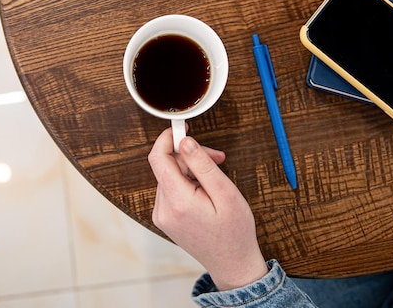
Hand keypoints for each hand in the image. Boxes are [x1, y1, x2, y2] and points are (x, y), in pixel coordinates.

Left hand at [148, 128, 267, 290]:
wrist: (232, 264)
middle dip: (190, 156)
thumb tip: (185, 142)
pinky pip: (171, 189)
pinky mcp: (166, 218)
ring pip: (169, 176)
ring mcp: (162, 216)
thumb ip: (202, 165)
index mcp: (177, 202)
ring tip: (215, 177)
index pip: (158, 158)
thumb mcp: (225, 193)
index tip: (183, 127)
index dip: (168, 138)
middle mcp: (163, 210)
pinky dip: (187, 182)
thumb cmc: (234, 232)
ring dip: (190, 169)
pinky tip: (205, 190)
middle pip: (167, 166)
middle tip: (217, 158)